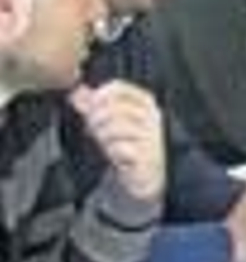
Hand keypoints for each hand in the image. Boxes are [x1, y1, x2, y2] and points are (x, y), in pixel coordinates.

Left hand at [70, 81, 164, 201]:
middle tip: (93, 130)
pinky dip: (113, 152)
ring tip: (106, 143)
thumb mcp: (109, 121)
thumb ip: (94, 105)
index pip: (119, 88)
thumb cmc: (127, 144)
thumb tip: (77, 92)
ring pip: (114, 127)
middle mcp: (152, 116)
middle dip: (95, 120)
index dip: (98, 96)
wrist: (145, 174)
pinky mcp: (147, 155)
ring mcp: (151, 135)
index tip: (89, 107)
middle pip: (112, 107)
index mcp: (146, 103)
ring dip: (103, 137)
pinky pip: (120, 148)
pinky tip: (117, 156)